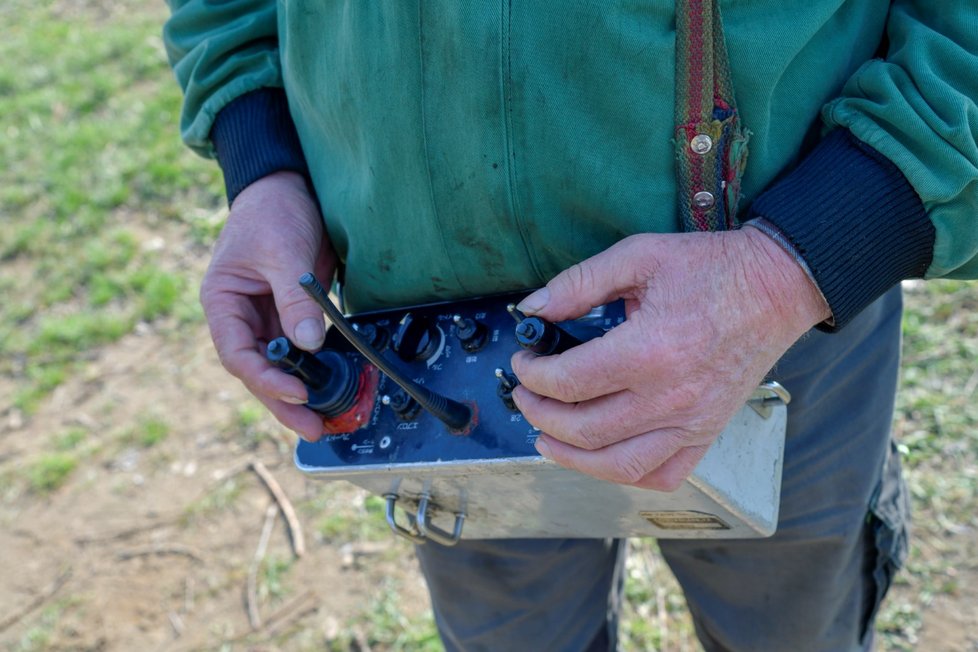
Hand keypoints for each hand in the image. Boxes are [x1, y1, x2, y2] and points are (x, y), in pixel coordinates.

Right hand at [200, 171, 336, 440]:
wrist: (289, 186)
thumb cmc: (272, 211)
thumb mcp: (282, 251)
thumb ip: (294, 298)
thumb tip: (309, 343)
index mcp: (223, 303)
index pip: (237, 353)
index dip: (265, 378)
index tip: (296, 390)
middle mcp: (241, 318)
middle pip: (258, 371)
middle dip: (283, 401)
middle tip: (312, 428)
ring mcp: (267, 319)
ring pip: (280, 367)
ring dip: (300, 392)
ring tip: (324, 421)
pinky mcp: (293, 316)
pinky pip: (302, 351)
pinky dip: (315, 370)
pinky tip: (332, 389)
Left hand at [509, 228, 829, 490]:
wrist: (778, 287)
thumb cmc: (712, 268)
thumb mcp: (640, 256)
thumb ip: (580, 283)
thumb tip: (531, 307)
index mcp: (649, 351)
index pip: (568, 382)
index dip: (532, 375)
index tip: (523, 361)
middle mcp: (670, 398)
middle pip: (582, 430)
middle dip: (539, 413)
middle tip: (525, 394)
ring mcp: (691, 424)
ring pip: (615, 465)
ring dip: (569, 457)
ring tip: (545, 436)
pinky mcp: (707, 434)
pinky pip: (661, 475)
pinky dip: (624, 474)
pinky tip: (601, 457)